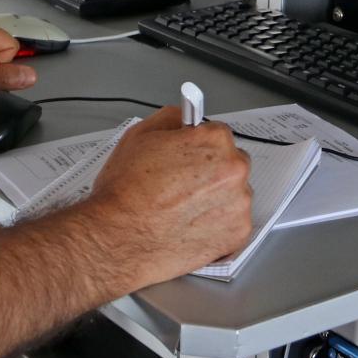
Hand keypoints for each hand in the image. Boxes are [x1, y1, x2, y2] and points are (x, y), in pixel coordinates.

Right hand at [83, 107, 252, 285]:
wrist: (119, 238)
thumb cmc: (125, 192)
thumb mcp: (139, 135)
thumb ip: (172, 119)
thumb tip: (185, 119)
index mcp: (214, 142)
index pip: (217, 134)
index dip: (197, 145)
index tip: (189, 155)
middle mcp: (234, 171)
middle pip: (230, 163)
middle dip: (210, 171)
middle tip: (181, 185)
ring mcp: (239, 205)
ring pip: (233, 195)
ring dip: (215, 199)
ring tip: (181, 209)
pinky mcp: (237, 235)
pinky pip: (233, 223)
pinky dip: (216, 225)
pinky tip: (189, 225)